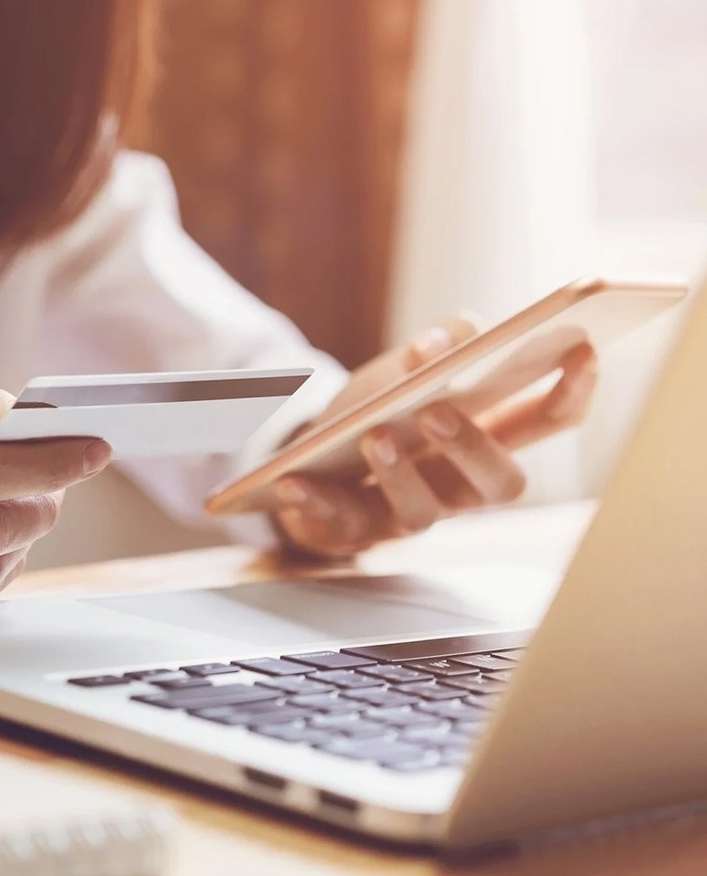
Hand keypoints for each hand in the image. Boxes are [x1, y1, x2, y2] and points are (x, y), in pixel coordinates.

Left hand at [273, 317, 598, 557]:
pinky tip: (292, 481)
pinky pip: (338, 525)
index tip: (582, 351)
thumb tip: (441, 342)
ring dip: (401, 473)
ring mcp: (407, 515)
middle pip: (500, 483)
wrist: (306, 461)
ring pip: (423, 514)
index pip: (546, 422)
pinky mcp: (352, 533)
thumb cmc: (371, 411)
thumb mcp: (398, 369)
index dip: (572, 392)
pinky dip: (314, 502)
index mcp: (483, 437)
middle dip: (474, 447)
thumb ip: (432, 347)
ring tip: (376, 436)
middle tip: (439, 410)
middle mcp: (457, 485)